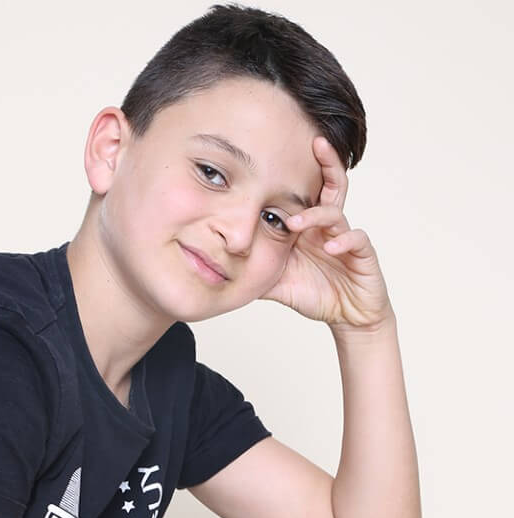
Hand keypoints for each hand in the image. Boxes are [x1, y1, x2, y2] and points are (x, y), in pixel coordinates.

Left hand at [261, 136, 393, 332]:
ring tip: (295, 225)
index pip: (304, 192)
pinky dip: (344, 241)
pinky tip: (330, 247)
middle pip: (331, 185)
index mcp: (307, 228)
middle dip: (326, 162)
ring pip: (335, 213)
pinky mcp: (362, 255)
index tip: (274, 156)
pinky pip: (357, 239)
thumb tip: (216, 266)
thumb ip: (251, 270)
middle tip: (316, 142)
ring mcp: (345, 239)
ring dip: (315, 215)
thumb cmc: (313, 293)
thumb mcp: (274, 281)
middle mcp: (326, 228)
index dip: (294, 174)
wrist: (346, 315)